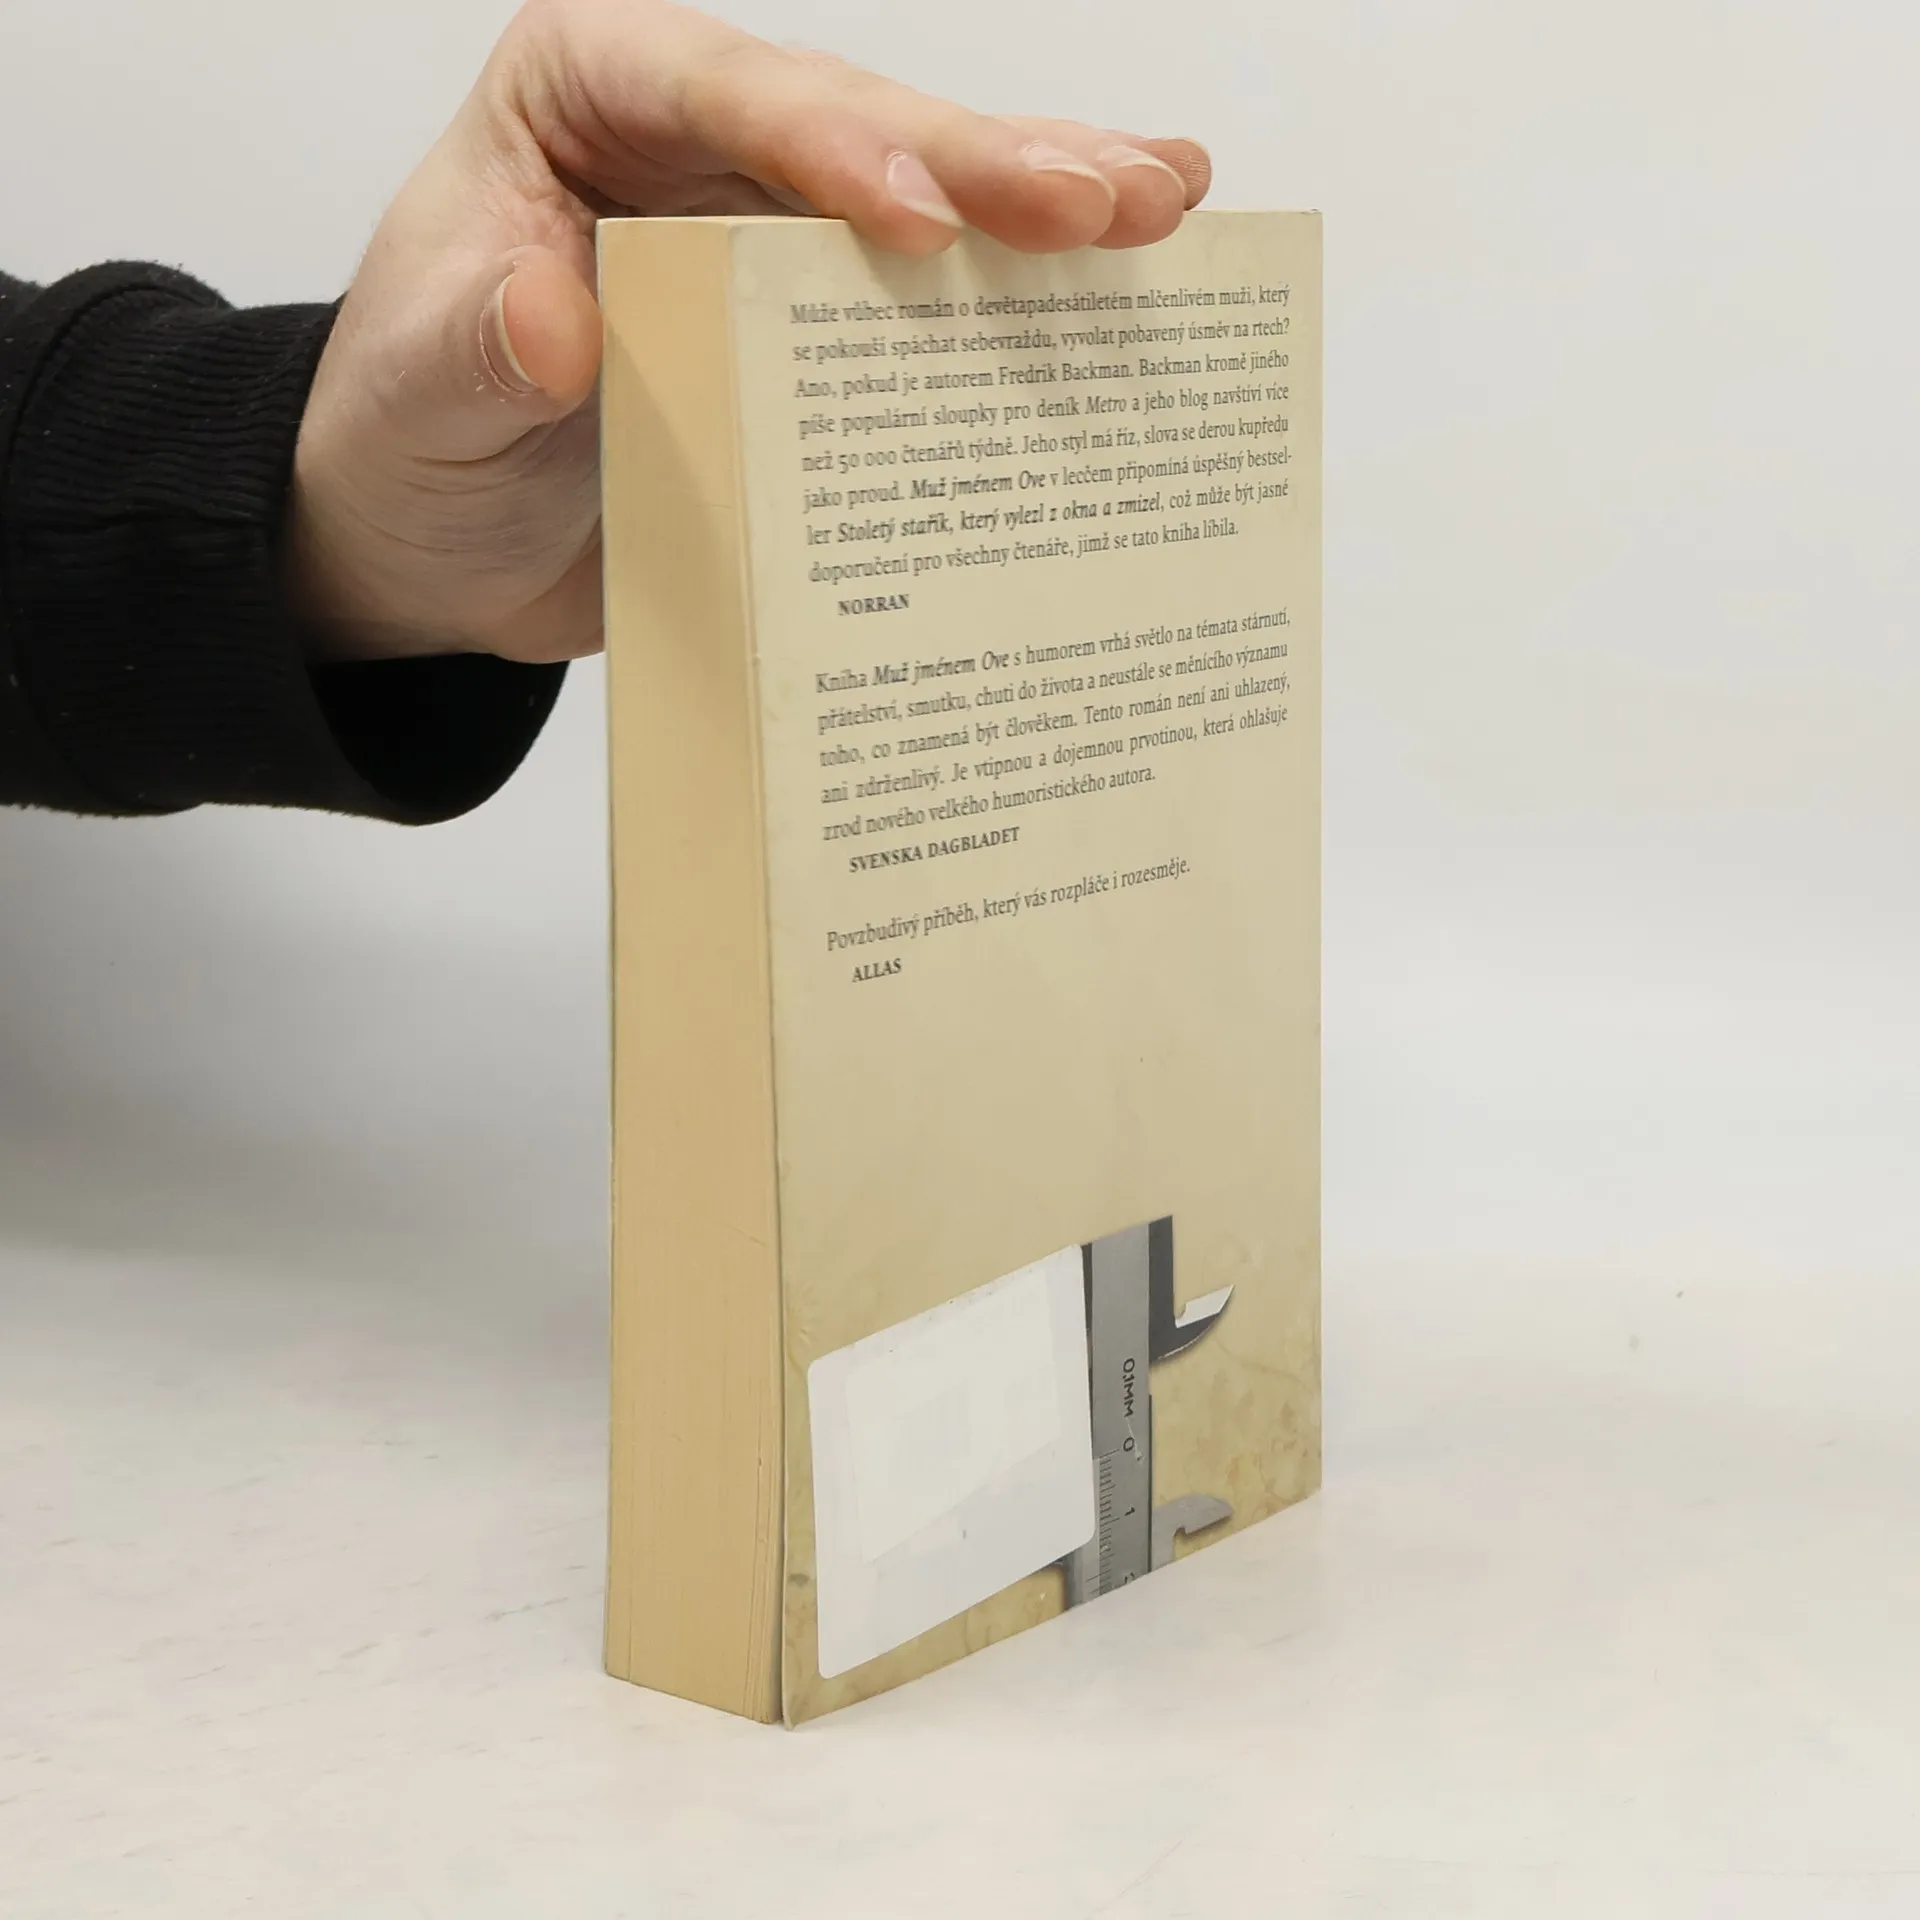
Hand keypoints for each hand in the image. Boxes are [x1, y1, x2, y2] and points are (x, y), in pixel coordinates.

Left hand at [283, 0, 1210, 664]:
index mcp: (584, 98)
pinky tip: (1126, 267)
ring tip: (1166, 207)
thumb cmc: (407, 438)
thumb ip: (475, 348)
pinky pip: (929, 299)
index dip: (827, 147)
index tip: (917, 221)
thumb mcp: (418, 394)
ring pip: (924, 195)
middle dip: (986, 164)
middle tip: (1109, 198)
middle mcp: (694, 142)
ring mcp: (767, 231)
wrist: (433, 542)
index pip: (717, 93)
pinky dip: (1022, 291)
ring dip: (1044, 204)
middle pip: (856, 128)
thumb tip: (558, 327)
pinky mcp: (815, 330)